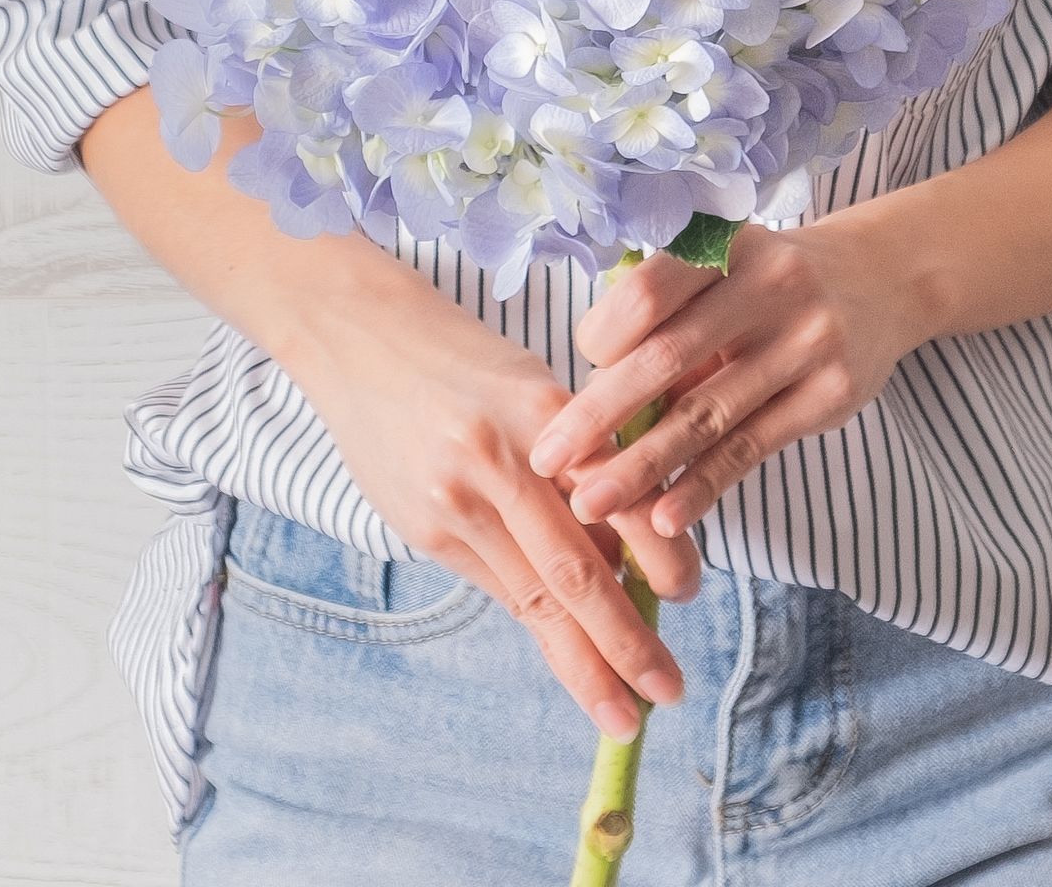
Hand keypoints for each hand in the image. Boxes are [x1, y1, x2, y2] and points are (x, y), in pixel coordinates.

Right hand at [282, 253, 702, 741]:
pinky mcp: (426, 530)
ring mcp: (457, 502)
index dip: (659, 557)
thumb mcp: (536, 386)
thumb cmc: (468, 362)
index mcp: (547, 411)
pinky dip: (539, 622)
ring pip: (534, 598)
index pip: (618, 500)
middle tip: (668, 692)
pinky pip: (497, 586)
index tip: (688, 594)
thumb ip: (582, 457)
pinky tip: (568, 655)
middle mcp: (502, 461)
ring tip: (622, 710)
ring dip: (583, 663)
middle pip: (577, 571)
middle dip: (627, 643)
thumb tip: (631, 549)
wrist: (363, 341)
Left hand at [525, 214, 933, 538]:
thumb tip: (588, 394)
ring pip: (705, 415)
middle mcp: (768, 284)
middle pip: (665, 358)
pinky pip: (751, 448)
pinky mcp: (830, 393)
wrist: (880, 278)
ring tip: (590, 505)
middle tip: (547, 461)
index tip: (579, 367)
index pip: (646, 293)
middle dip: (598, 415)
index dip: (601, 336)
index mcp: (725, 244)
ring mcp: (806, 340)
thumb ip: (667, 314)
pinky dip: (702, 486)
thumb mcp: (724, 267)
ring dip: (641, 467)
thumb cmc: (768, 282)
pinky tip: (662, 518)